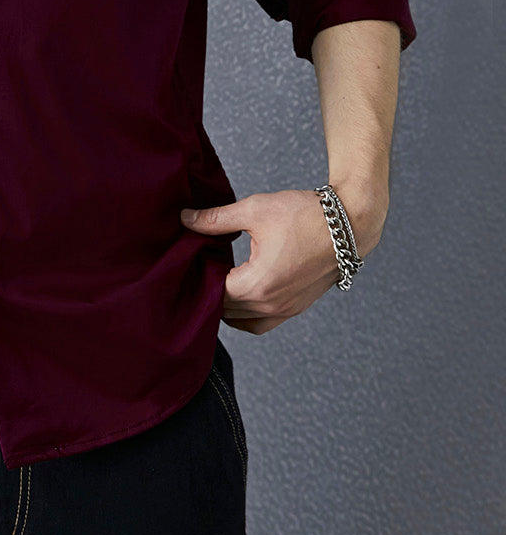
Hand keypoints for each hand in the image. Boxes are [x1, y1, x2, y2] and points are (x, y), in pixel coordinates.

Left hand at [179, 188, 371, 334]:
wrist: (348, 225)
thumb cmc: (304, 216)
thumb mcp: (254, 211)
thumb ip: (216, 219)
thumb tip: (185, 219)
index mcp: (258, 285)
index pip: (212, 293)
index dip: (197, 277)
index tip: (188, 260)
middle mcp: (271, 306)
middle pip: (224, 310)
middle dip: (209, 291)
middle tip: (197, 267)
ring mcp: (285, 311)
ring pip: (242, 321)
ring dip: (226, 306)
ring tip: (216, 279)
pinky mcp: (295, 308)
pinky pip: (261, 323)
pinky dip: (246, 314)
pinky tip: (238, 291)